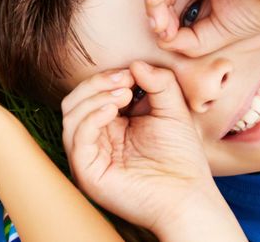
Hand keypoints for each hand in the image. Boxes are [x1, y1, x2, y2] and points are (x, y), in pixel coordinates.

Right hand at [62, 63, 227, 234]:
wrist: (188, 196)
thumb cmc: (181, 158)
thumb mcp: (173, 110)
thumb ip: (159, 83)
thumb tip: (136, 63)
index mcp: (110, 126)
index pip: (92, 94)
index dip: (106, 78)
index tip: (131, 72)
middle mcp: (95, 140)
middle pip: (75, 101)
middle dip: (96, 84)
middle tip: (124, 79)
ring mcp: (89, 156)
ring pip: (71, 115)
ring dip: (94, 97)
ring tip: (123, 94)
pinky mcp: (87, 171)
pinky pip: (77, 138)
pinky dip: (91, 117)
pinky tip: (112, 110)